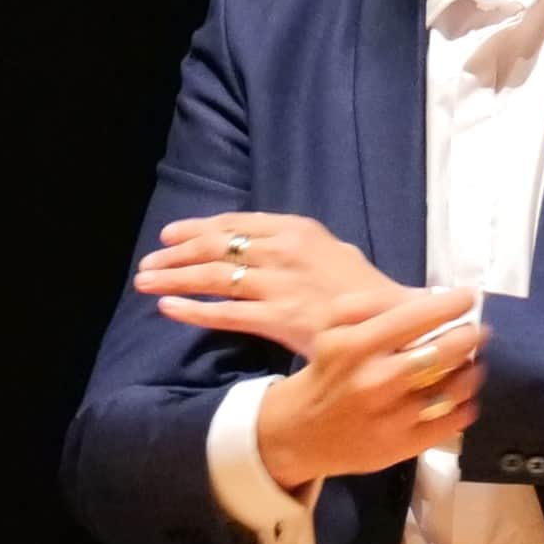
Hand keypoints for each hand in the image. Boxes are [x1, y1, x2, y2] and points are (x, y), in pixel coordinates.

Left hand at [137, 208, 402, 355]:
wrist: (397, 320)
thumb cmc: (366, 291)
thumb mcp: (332, 252)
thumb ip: (298, 246)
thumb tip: (269, 245)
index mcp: (297, 229)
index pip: (235, 223)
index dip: (197, 228)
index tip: (170, 235)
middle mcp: (283, 250)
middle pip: (215, 246)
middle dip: (176, 254)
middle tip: (149, 262)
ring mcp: (280, 284)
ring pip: (213, 276)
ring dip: (174, 278)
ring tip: (146, 282)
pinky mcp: (279, 318)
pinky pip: (225, 314)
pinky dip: (192, 311)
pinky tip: (167, 310)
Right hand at [252, 281, 486, 492]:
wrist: (299, 433)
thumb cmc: (326, 372)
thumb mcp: (331, 328)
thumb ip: (371, 304)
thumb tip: (425, 296)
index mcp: (355, 347)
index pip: (416, 318)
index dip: (450, 305)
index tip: (467, 298)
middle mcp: (375, 382)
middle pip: (444, 352)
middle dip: (468, 337)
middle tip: (475, 332)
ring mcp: (391, 418)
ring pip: (454, 388)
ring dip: (471, 371)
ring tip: (470, 363)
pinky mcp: (403, 446)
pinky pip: (452, 422)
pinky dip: (465, 405)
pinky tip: (460, 395)